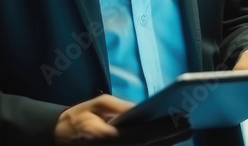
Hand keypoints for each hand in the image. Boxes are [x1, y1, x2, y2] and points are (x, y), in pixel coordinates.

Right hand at [53, 94, 192, 144]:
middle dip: (171, 137)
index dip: (165, 128)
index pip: (143, 134)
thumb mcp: (98, 105)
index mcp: (108, 137)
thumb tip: (145, 109)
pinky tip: (166, 140)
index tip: (183, 119)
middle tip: (190, 126)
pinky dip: (154, 145)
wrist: (57, 139)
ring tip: (183, 131)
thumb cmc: (78, 119)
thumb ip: (123, 107)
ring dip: (165, 143)